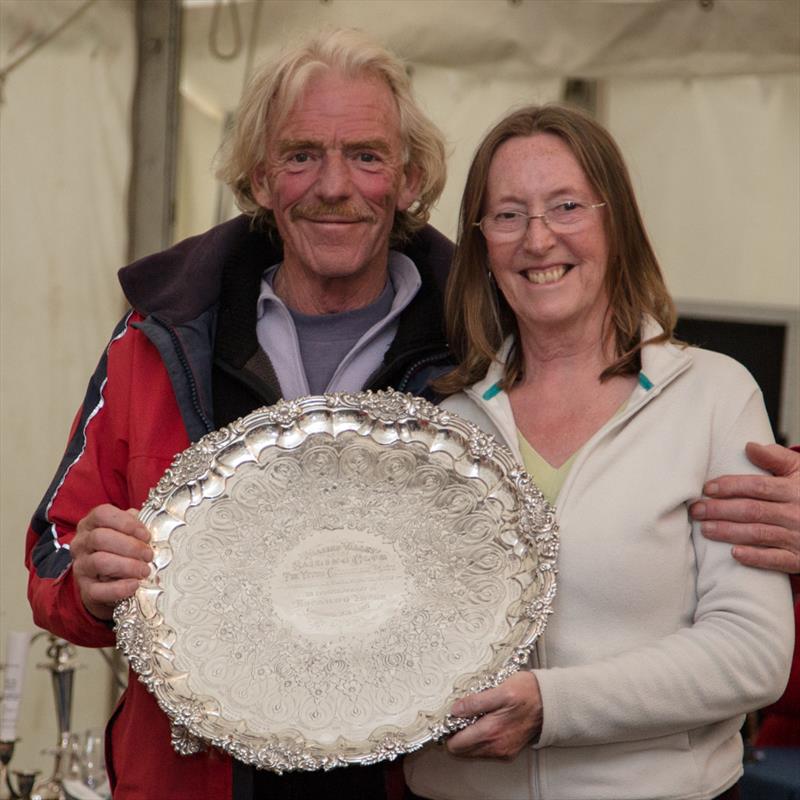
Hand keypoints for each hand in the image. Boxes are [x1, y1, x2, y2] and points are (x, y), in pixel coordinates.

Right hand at [71, 504, 152, 619]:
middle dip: (130, 546)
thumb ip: (135, 526)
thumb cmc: (120, 551)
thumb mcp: (126, 534)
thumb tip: (152, 523)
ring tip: (145, 570)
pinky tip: (135, 585)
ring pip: (99, 561)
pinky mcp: (85, 590)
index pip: (102, 514)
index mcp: (91, 524)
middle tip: (149, 555)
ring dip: (127, 566)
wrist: (107, 584)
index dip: (127, 523)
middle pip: (100, 537)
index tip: (146, 535)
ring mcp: (81, 567)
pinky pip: (99, 590)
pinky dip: (120, 588)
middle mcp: (81, 543)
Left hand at [446, 671, 542, 759]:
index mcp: (490, 732)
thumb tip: (455, 710)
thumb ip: (476, 702)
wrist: (550, 703)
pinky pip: (485, 751)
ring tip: (472, 717)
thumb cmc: (526, 692)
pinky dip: (480, 740)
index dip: (448, 732)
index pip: (456, 745)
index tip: (448, 718)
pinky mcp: (508, 751)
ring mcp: (502, 751)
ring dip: (468, 738)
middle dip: (457, 736)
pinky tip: (484, 723)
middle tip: (458, 716)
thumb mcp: (499, 690)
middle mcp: (495, 747)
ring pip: (473, 752)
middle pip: (462, 751)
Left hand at [690, 442, 799, 573]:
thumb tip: (749, 446)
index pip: (757, 486)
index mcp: (794, 490)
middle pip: (752, 510)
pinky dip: (756, 558)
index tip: (707, 488)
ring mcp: (799, 537)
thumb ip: (776, 458)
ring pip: (759, 534)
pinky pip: (777, 560)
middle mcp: (796, 513)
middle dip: (721, 510)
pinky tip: (735, 554)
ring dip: (729, 532)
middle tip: (696, 510)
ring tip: (705, 529)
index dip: (731, 486)